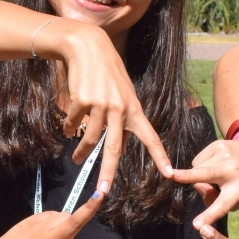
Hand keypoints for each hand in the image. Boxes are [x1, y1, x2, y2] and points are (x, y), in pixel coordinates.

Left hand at [0, 182, 132, 238]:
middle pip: (76, 220)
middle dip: (91, 205)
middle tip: (102, 190)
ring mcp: (40, 228)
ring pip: (63, 216)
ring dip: (67, 221)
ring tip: (58, 235)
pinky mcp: (30, 220)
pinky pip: (49, 217)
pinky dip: (52, 223)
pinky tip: (43, 233)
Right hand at [55, 22, 173, 186]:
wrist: (87, 47)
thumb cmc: (106, 73)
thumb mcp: (122, 94)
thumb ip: (123, 119)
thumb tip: (120, 147)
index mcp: (134, 109)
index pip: (150, 137)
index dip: (160, 156)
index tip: (170, 173)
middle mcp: (120, 109)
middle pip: (113, 148)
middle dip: (107, 173)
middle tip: (102, 191)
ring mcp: (100, 105)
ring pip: (89, 138)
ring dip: (82, 152)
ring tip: (77, 160)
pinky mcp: (82, 101)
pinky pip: (74, 124)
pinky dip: (70, 128)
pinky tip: (69, 128)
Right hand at [170, 135, 238, 228]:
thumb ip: (219, 200)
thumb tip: (199, 187)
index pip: (223, 205)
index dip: (209, 215)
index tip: (198, 225)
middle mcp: (232, 170)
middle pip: (206, 174)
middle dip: (187, 176)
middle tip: (171, 175)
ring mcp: (224, 155)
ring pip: (197, 169)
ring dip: (199, 177)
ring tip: (215, 176)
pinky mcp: (217, 145)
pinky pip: (198, 161)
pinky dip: (201, 166)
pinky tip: (214, 165)